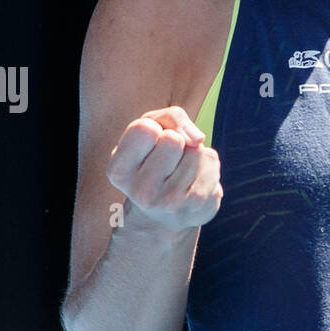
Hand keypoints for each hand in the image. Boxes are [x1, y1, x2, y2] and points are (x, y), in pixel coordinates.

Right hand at [106, 106, 222, 231]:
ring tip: (180, 174)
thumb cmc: (155, 160)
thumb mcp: (150, 131)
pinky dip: (206, 165)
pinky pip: (211, 161)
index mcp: (118, 172)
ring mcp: (172, 201)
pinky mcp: (199, 204)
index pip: (145, 129)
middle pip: (172, 139)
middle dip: (175, 142)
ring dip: (191, 155)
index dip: (153, 129)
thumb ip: (170, 118)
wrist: (168, 213)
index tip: (149, 147)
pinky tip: (194, 182)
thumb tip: (199, 139)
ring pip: (194, 150)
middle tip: (167, 162)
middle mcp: (142, 192)